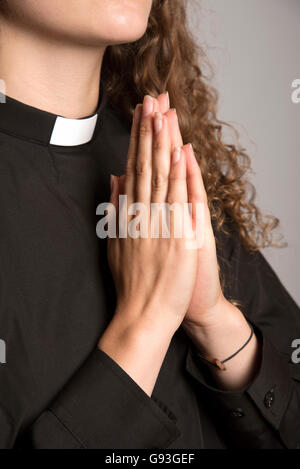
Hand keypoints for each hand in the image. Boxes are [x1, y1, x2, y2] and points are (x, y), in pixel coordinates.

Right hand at [98, 94, 197, 394]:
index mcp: (129, 214)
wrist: (142, 314)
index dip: (137, 140)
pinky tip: (181, 152)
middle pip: (146, 166)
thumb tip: (116, 179)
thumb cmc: (133, 282)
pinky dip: (180, 176)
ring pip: (161, 177)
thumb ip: (116, 209)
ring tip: (163, 113)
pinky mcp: (176, 237)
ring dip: (163, 144)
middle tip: (151, 99)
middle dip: (148, 131)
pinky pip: (178, 202)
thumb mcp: (116, 243)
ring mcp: (158, 224)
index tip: (140, 115)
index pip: (134, 168)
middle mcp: (142, 214)